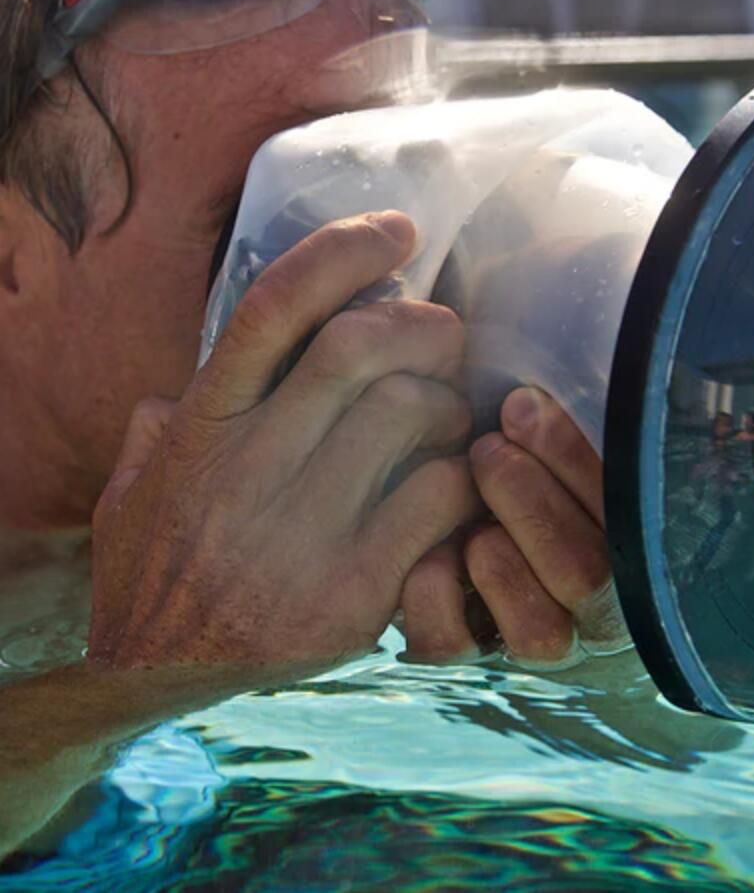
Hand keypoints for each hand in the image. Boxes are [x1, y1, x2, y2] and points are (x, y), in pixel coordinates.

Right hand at [88, 211, 482, 668]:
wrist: (152, 677)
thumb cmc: (154, 565)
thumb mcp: (134, 482)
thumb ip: (166, 422)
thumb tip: (192, 377)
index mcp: (200, 428)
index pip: (273, 310)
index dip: (343, 254)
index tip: (398, 230)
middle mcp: (244, 471)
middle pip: (359, 349)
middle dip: (423, 324)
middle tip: (447, 332)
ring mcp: (297, 536)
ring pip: (410, 414)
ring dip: (451, 402)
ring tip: (451, 417)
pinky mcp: (348, 596)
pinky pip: (438, 500)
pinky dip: (464, 478)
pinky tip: (458, 485)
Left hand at [400, 387, 629, 668]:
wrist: (478, 539)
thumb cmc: (538, 467)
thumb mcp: (564, 445)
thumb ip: (571, 423)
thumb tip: (541, 380)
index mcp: (639, 550)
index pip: (627, 516)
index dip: (574, 461)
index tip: (522, 405)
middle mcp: (603, 612)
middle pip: (587, 573)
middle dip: (532, 501)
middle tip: (487, 448)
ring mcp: (544, 645)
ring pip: (541, 630)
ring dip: (499, 557)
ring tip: (465, 496)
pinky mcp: (474, 660)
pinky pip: (459, 648)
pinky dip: (435, 598)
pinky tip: (429, 550)